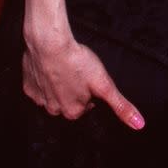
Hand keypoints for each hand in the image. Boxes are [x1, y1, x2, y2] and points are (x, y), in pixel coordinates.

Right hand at [22, 27, 144, 128]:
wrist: (49, 43)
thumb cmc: (77, 62)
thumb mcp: (105, 84)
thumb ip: (121, 106)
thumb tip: (139, 124)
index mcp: (73, 112)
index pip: (86, 106)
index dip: (90, 91)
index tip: (90, 78)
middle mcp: (54, 110)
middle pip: (69, 102)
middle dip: (75, 89)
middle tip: (78, 71)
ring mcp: (39, 99)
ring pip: (53, 95)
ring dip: (59, 84)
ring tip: (65, 68)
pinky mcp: (27, 86)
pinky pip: (38, 86)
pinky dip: (44, 78)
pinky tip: (51, 67)